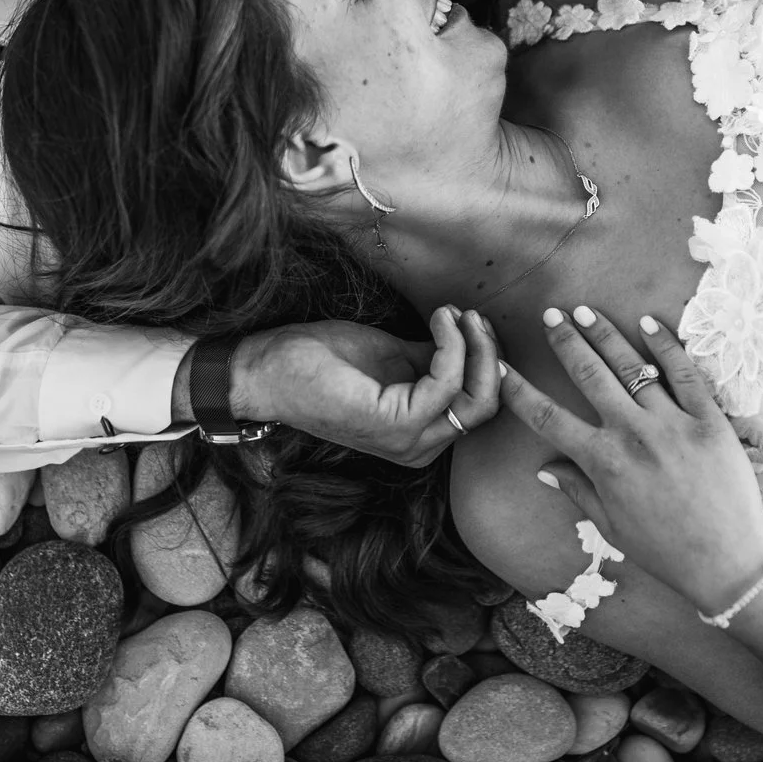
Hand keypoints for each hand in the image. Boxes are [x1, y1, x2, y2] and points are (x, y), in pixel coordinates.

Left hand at [230, 308, 499, 465]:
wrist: (271, 368)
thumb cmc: (322, 361)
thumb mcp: (392, 356)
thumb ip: (430, 359)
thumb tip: (468, 340)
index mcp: (419, 434)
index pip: (481, 405)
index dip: (487, 359)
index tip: (473, 319)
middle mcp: (419, 447)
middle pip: (487, 406)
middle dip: (490, 354)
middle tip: (474, 316)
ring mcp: (407, 441)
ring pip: (476, 400)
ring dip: (474, 347)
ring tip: (456, 314)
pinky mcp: (393, 424)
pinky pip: (446, 384)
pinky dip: (451, 345)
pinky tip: (440, 319)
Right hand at [502, 306, 762, 614]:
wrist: (729, 562)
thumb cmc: (667, 551)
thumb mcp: (612, 527)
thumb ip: (578, 490)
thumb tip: (545, 467)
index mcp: (603, 464)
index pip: (549, 418)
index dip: (519, 391)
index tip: (501, 368)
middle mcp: (633, 436)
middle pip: (589, 376)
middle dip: (566, 341)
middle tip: (550, 315)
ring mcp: (672, 423)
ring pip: (631, 366)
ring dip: (605, 335)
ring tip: (585, 311)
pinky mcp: (709, 419)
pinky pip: (684, 373)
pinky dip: (665, 345)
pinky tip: (648, 323)